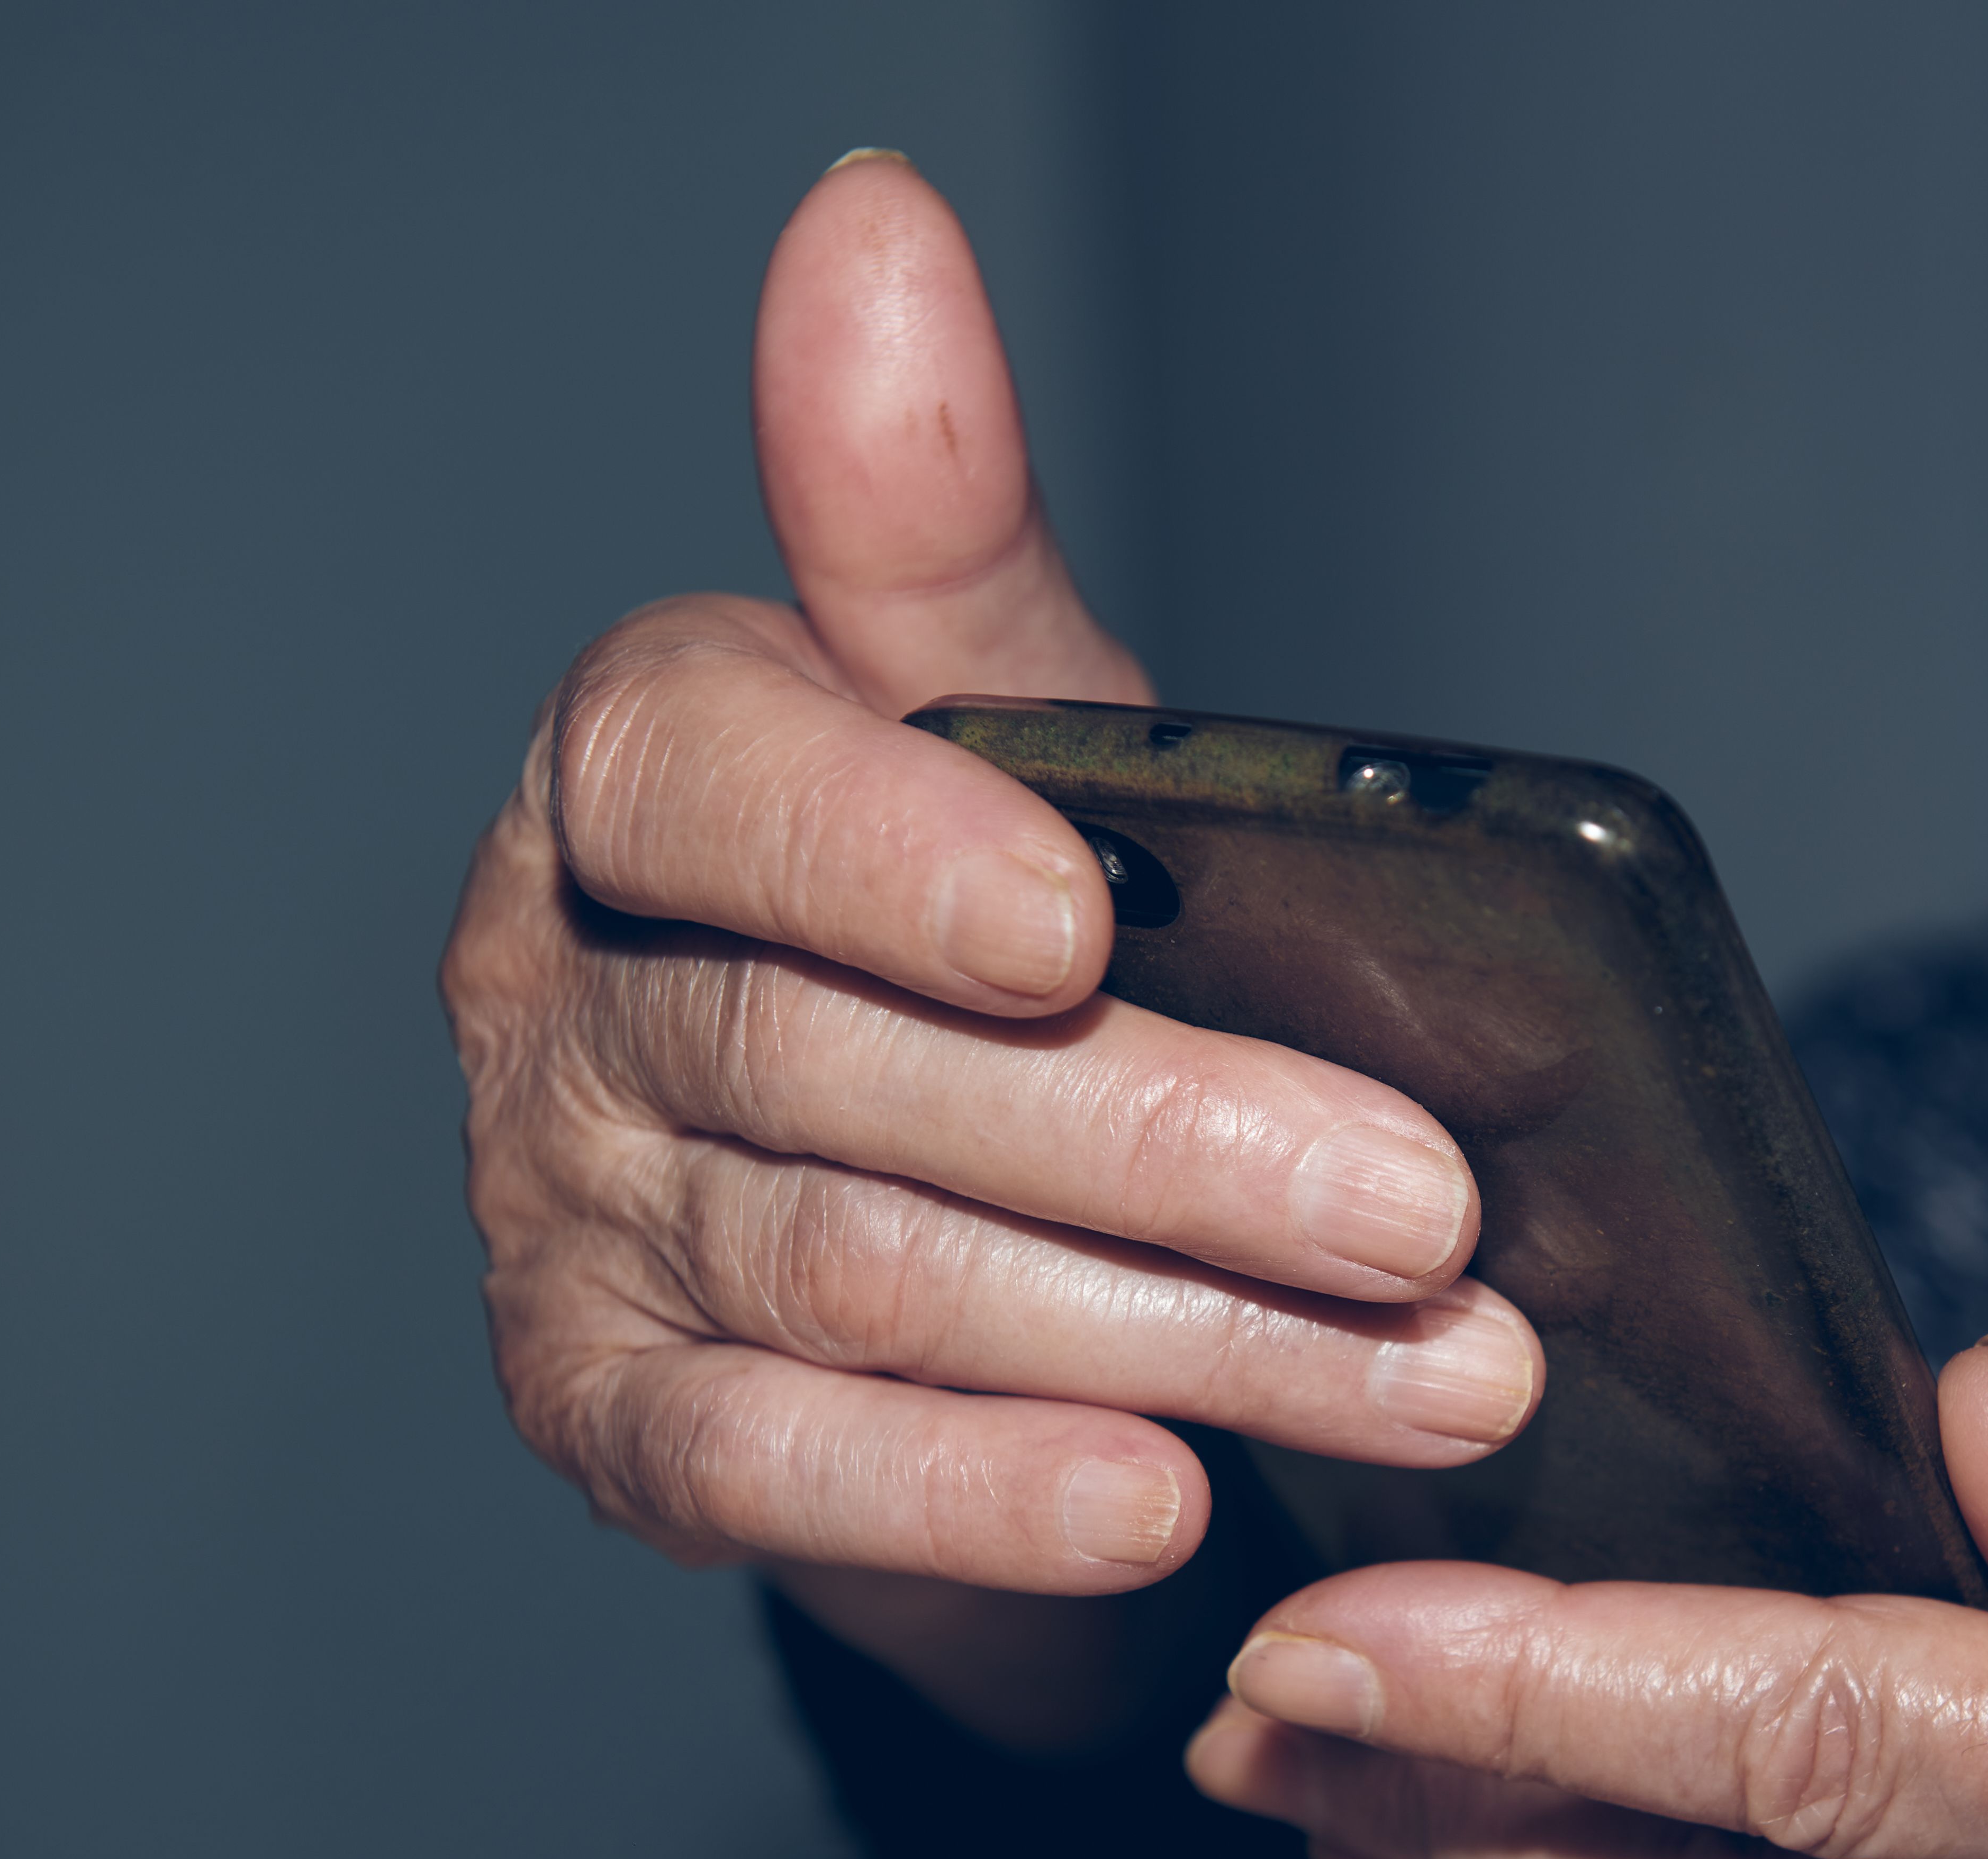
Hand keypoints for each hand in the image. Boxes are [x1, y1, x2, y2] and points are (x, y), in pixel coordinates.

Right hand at [444, 156, 1540, 1739]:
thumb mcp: (1013, 743)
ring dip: (1166, 1329)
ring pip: (863, 1275)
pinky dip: (978, 1495)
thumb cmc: (997, 953)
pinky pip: (781, 1468)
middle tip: (1425, 1210)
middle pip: (844, 1066)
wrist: (957, 1231)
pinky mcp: (612, 1424)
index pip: (698, 772)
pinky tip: (1157, 1502)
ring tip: (1428, 1369)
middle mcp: (559, 995)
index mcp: (634, 784)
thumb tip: (870, 227)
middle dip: (1164, 1143)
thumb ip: (936, 529)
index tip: (1080, 920)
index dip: (881, 846)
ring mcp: (563, 1222)